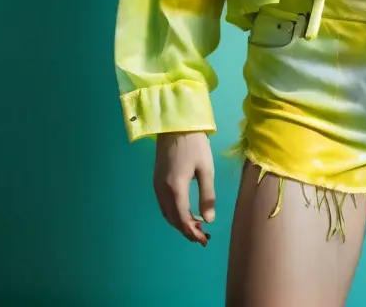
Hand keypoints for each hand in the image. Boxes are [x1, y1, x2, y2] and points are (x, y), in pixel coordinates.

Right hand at [153, 131, 215, 245]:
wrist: (175, 125)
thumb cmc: (195, 144)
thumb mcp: (206, 169)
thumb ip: (207, 195)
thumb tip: (209, 220)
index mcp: (175, 188)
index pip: (182, 219)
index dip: (192, 232)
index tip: (204, 240)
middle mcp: (162, 191)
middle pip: (172, 219)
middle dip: (186, 230)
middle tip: (202, 236)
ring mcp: (157, 185)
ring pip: (167, 213)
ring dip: (180, 222)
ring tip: (197, 226)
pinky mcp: (156, 180)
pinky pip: (164, 204)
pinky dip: (174, 213)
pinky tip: (185, 212)